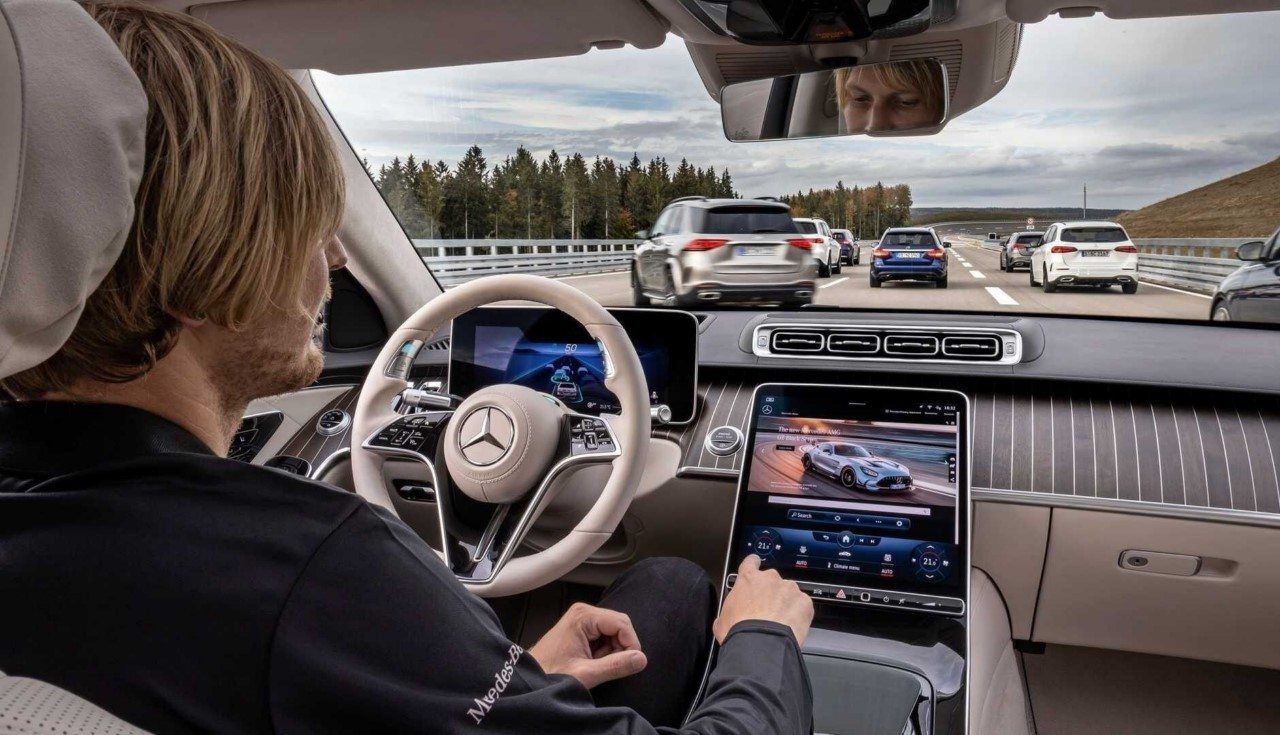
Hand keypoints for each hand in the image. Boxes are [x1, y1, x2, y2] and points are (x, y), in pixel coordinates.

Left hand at [529, 602, 647, 688]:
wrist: (529, 678)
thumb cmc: (550, 674)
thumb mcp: (586, 674)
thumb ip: (615, 666)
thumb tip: (641, 659)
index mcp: (584, 616)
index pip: (622, 623)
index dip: (631, 644)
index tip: (630, 663)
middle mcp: (584, 612)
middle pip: (620, 626)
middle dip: (620, 647)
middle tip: (609, 666)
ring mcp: (582, 619)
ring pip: (614, 632)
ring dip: (612, 651)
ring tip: (596, 665)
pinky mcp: (582, 628)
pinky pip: (605, 636)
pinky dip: (605, 651)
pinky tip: (593, 661)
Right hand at [713, 555, 813, 646]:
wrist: (761, 644)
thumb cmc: (739, 631)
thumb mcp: (722, 620)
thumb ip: (727, 611)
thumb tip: (726, 618)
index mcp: (748, 579)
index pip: (751, 562)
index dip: (753, 565)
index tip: (755, 568)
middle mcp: (770, 578)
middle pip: (772, 580)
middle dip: (770, 592)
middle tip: (766, 611)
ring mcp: (789, 589)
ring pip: (789, 592)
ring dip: (785, 603)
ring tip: (780, 621)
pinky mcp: (804, 602)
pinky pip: (803, 605)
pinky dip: (799, 613)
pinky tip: (792, 626)